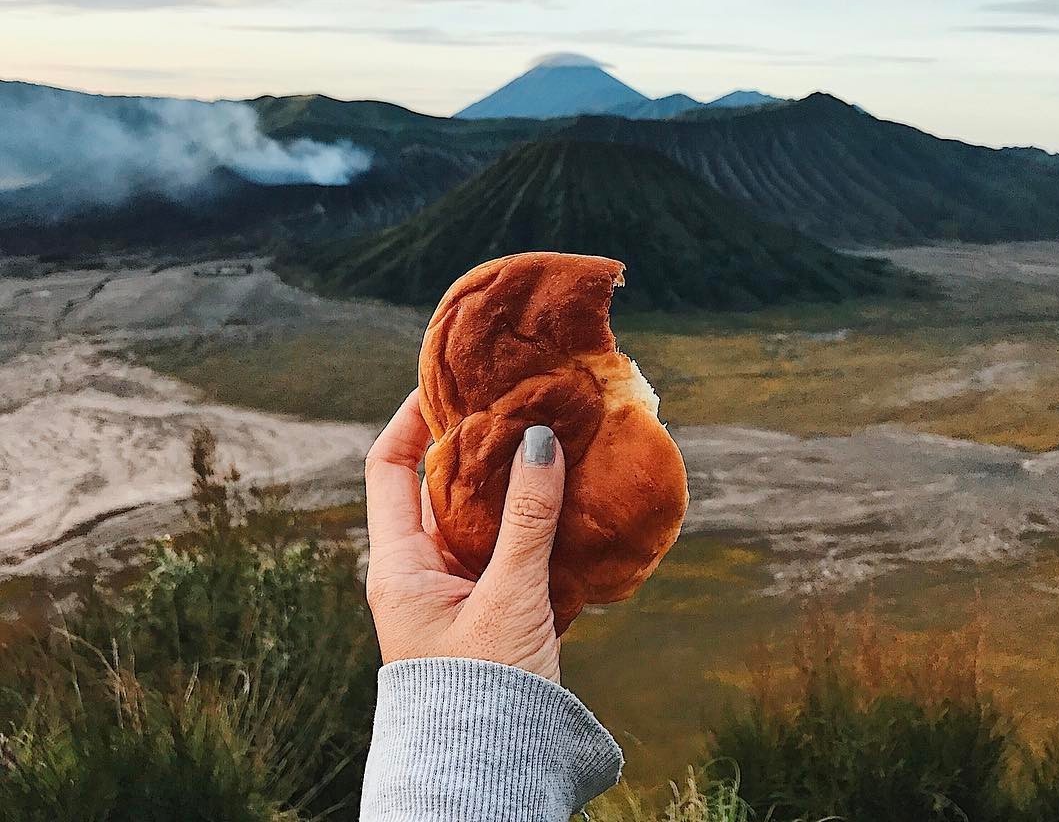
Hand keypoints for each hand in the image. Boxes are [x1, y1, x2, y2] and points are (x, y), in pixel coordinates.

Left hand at [363, 390, 565, 681]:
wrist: (487, 780)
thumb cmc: (483, 696)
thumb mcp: (508, 602)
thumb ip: (528, 521)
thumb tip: (539, 439)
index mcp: (400, 566)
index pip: (389, 468)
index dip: (410, 419)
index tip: (447, 381)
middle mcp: (420, 570)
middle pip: (440, 484)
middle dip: (478, 443)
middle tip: (518, 403)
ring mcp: (455, 590)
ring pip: (480, 515)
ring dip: (512, 482)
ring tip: (550, 440)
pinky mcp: (487, 609)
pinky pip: (506, 547)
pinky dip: (531, 520)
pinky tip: (566, 498)